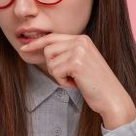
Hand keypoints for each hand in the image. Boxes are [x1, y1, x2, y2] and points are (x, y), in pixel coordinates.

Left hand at [20, 33, 135, 128]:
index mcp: (82, 38)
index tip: (23, 48)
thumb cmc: (95, 84)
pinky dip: (63, 82)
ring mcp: (79, 50)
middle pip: (48, 50)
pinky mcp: (76, 63)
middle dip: (53, 67)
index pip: (52, 37)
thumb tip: (41, 50)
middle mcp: (81, 41)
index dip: (36, 44)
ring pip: (50, 63)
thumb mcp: (81, 62)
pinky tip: (77, 84)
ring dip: (59, 76)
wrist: (112, 97)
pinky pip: (55, 72)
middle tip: (70, 76)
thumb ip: (66, 53)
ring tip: (76, 80)